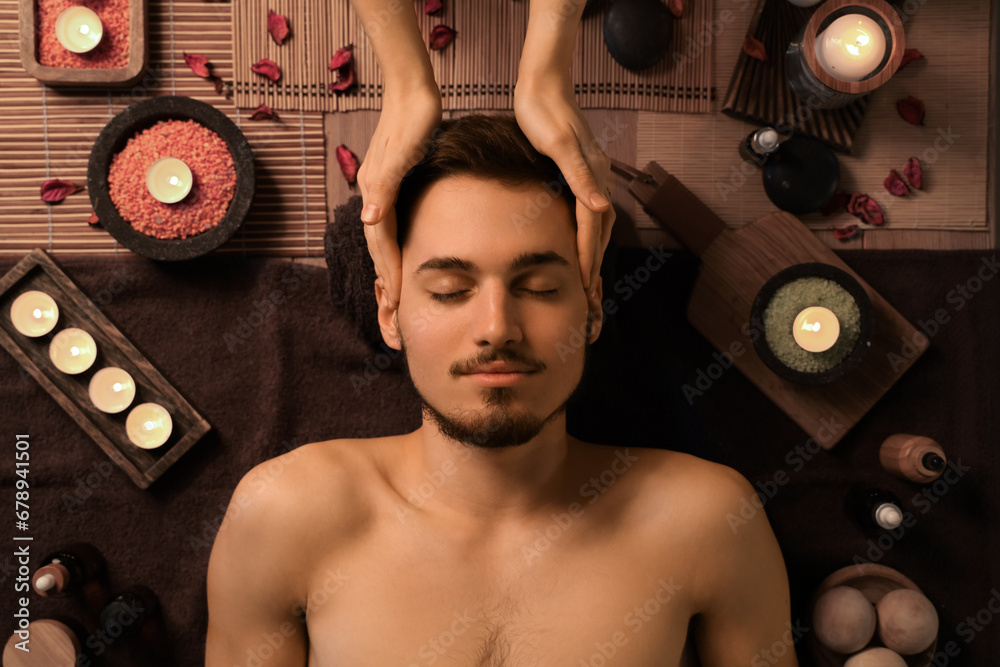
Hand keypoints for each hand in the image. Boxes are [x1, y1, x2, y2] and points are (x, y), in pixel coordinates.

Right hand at [357, 82, 442, 307]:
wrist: (412, 89)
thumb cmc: (414, 117)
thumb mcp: (403, 152)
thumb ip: (385, 186)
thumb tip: (368, 220)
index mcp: (376, 188)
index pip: (381, 240)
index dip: (389, 270)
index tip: (396, 300)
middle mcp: (374, 189)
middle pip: (377, 242)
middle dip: (385, 274)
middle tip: (394, 307)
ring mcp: (380, 184)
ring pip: (381, 233)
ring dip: (387, 261)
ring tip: (394, 289)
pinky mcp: (390, 178)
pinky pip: (388, 220)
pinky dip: (392, 241)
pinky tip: (399, 249)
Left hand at [513, 70, 615, 294]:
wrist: (543, 85)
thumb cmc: (543, 113)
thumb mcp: (558, 144)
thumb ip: (581, 176)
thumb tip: (601, 207)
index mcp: (593, 174)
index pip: (593, 225)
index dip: (589, 256)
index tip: (586, 284)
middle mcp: (599, 176)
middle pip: (601, 228)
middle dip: (596, 261)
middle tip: (589, 292)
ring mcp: (594, 173)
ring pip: (600, 221)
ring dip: (595, 249)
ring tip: (588, 275)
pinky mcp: (583, 170)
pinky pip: (591, 210)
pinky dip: (589, 232)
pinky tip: (581, 240)